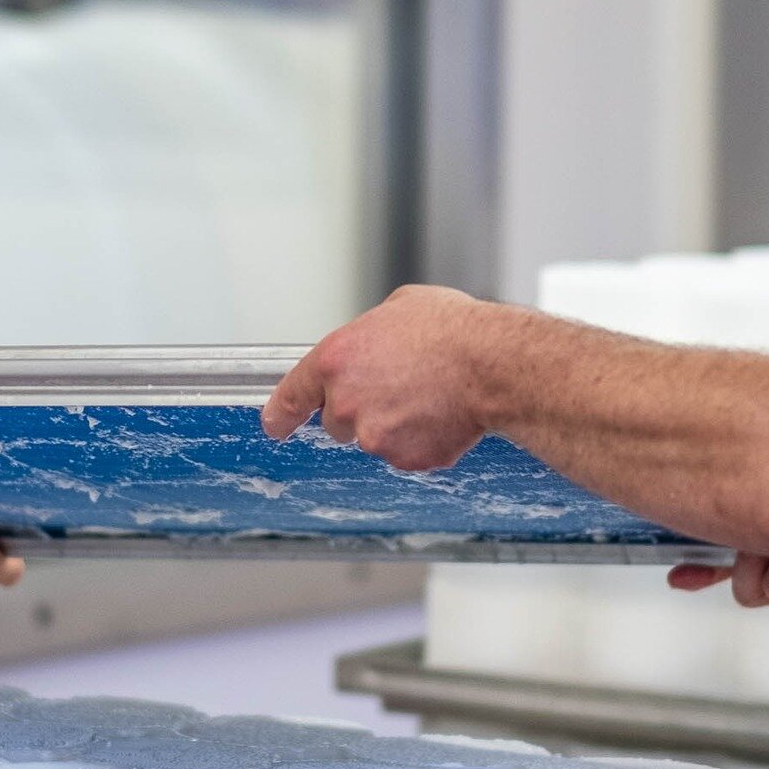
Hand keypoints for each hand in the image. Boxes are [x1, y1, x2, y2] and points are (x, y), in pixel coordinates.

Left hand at [262, 285, 504, 470]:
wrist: (493, 365)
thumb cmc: (453, 331)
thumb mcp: (398, 309)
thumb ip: (369, 336)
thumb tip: (372, 345)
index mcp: (336, 360)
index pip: (292, 395)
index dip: (281, 414)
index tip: (275, 425)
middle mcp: (346, 403)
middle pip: (337, 422)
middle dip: (360, 410)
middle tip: (400, 388)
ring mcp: (374, 436)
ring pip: (374, 439)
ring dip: (394, 425)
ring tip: (430, 396)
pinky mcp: (404, 459)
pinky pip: (406, 454)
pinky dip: (422, 441)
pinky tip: (444, 415)